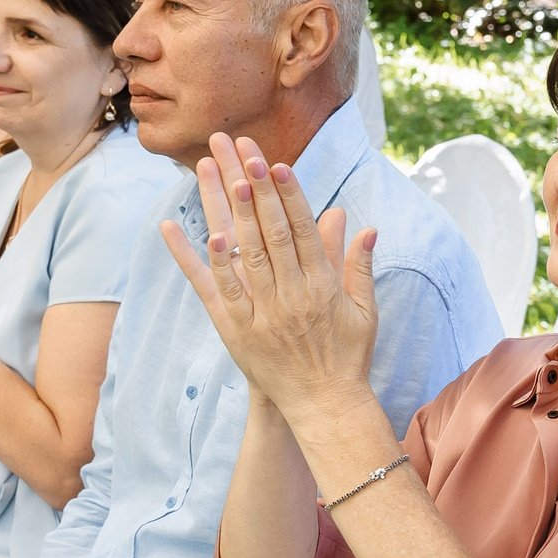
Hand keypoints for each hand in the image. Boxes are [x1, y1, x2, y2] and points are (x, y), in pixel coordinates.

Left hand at [159, 133, 375, 427]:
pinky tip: (192, 231)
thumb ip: (357, 265)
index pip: (303, 230)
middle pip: (271, 232)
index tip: (277, 163)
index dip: (289, 194)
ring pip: (245, 253)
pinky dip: (204, 261)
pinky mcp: (238, 331)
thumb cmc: (347, 357)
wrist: (325, 407)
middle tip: (244, 150)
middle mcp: (292, 295)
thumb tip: (364, 226)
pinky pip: (217, 290)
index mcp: (323, 286)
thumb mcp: (363, 310)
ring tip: (223, 175)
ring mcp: (263, 313)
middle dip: (257, 188)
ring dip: (233, 213)